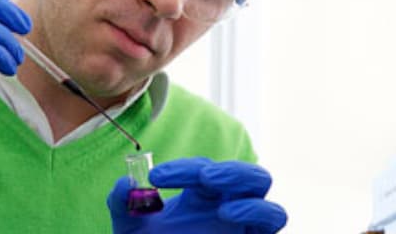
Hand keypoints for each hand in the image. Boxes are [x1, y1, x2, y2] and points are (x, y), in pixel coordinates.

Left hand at [109, 158, 287, 233]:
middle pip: (253, 179)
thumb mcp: (129, 230)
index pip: (205, 171)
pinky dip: (257, 217)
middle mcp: (232, 211)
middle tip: (205, 177)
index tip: (156, 178)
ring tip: (224, 211)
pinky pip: (269, 231)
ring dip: (253, 205)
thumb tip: (126, 184)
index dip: (184, 169)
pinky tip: (229, 217)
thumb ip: (123, 205)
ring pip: (273, 211)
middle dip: (233, 172)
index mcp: (205, 197)